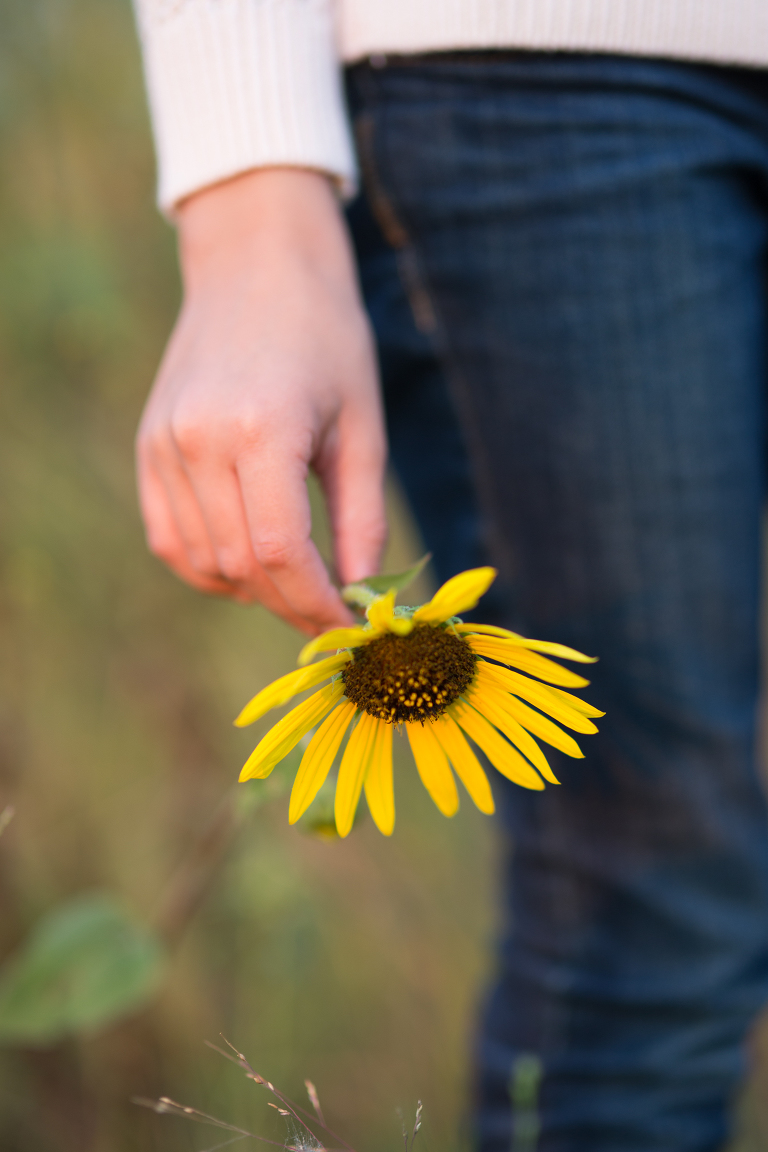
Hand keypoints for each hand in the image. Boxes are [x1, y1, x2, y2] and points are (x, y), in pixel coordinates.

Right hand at [136, 168, 386, 634]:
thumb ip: (362, 518)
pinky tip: (248, 561)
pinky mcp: (148, 447)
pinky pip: (170, 538)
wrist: (258, 269)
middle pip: (242, 565)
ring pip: (202, 561)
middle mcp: (199, 439)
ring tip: (296, 583)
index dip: (316, 603)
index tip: (347, 625)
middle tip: (329, 615)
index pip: (283, 551)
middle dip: (291, 604)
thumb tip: (362, 595)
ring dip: (251, 590)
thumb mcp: (362, 428)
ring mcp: (164, 443)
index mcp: (262, 427)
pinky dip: (208, 566)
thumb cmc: (327, 340)